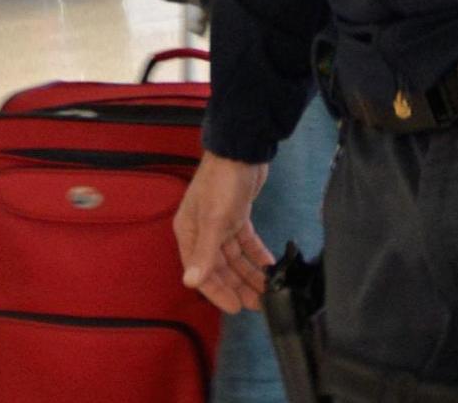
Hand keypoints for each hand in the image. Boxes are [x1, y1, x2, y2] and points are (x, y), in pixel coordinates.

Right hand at [173, 153, 272, 312]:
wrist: (241, 150)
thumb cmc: (221, 184)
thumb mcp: (213, 220)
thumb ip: (205, 253)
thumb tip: (190, 282)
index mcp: (189, 233)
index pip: (201, 271)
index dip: (218, 291)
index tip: (235, 308)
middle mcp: (202, 232)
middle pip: (220, 267)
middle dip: (238, 286)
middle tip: (258, 304)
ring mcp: (220, 224)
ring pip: (235, 257)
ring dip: (249, 273)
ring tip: (266, 291)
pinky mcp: (237, 216)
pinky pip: (246, 242)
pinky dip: (256, 254)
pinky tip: (268, 266)